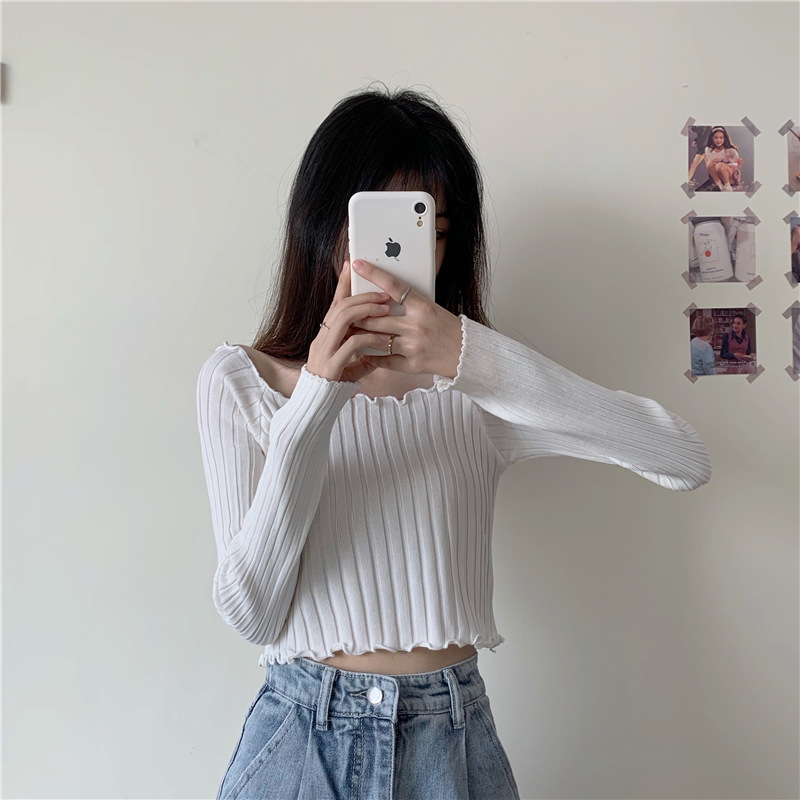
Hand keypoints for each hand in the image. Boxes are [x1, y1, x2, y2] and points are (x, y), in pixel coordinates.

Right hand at [306, 261, 394, 382]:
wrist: (316, 405)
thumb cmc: (334, 383)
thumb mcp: (350, 363)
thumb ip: (362, 353)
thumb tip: (381, 347)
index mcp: (326, 334)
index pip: (335, 303)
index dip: (344, 284)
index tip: (352, 266)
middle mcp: (322, 338)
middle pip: (340, 306)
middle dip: (363, 297)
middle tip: (384, 295)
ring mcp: (325, 350)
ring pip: (343, 319)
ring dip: (367, 311)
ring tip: (385, 311)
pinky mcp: (331, 364)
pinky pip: (352, 344)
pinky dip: (370, 339)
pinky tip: (384, 341)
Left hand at [349, 259, 462, 377]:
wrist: (467, 354)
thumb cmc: (447, 328)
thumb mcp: (431, 308)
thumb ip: (409, 303)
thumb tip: (382, 296)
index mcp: (423, 306)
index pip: (393, 286)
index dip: (373, 273)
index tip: (357, 264)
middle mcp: (417, 325)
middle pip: (377, 316)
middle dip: (358, 314)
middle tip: (345, 311)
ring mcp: (414, 346)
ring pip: (377, 339)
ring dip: (361, 335)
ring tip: (350, 331)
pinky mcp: (412, 364)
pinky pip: (384, 359)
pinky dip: (373, 356)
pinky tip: (365, 352)